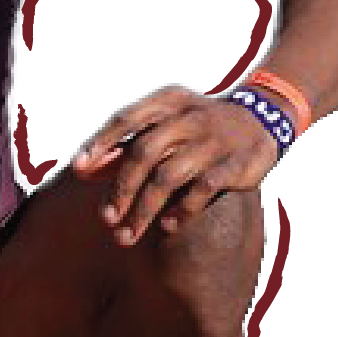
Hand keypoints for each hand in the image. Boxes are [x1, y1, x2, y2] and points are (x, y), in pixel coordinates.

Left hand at [71, 83, 278, 245]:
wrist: (260, 122)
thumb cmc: (195, 129)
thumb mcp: (162, 126)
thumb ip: (124, 145)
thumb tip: (83, 169)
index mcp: (167, 101)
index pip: (124, 118)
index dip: (98, 143)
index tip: (77, 170)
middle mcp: (189, 115)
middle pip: (143, 153)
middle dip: (120, 189)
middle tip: (105, 219)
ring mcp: (214, 139)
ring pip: (169, 176)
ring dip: (144, 209)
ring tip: (127, 234)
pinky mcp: (237, 163)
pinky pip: (204, 188)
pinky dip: (182, 209)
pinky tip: (167, 225)